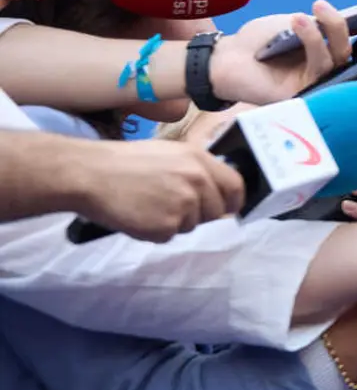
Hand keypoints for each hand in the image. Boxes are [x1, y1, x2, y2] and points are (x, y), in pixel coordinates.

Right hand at [74, 139, 243, 241]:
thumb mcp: (169, 153)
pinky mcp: (167, 226)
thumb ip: (196, 171)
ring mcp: (184, 205)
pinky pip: (170, 236)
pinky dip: (155, 231)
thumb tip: (216, 192)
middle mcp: (197, 181)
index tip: (229, 207)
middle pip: (215, 211)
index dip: (233, 200)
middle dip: (197, 213)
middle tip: (167, 203)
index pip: (235, 186)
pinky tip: (138, 214)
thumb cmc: (123, 162)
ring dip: (174, 221)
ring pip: (192, 225)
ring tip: (147, 203)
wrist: (89, 174)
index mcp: (199, 159)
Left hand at [208, 0, 352, 103]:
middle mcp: (322, 71)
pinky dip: (311, 45)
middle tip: (320, 5)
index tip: (355, 11)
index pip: (345, 41)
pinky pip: (317, 72)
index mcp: (322, 53)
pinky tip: (296, 27)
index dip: (351, 27)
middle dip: (336, 26)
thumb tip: (351, 23)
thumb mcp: (290, 25)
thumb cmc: (257, 42)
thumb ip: (318, 25)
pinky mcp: (302, 95)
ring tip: (299, 17)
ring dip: (317, 35)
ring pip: (333, 61)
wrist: (225, 58)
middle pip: (344, 52)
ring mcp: (313, 85)